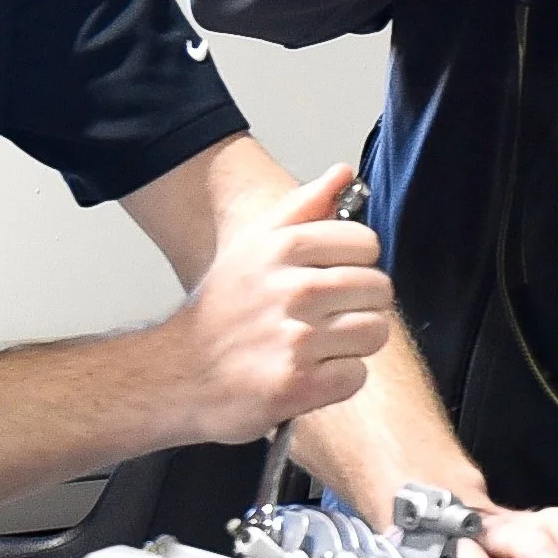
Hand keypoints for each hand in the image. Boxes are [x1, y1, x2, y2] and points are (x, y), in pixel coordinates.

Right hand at [167, 164, 392, 444]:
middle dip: (359, 304)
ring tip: (320, 345)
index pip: (366, 243)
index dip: (356, 262)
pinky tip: (310, 372)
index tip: (332, 275)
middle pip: (378, 288)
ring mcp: (296, 339)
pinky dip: (338, 380)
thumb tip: (344, 172)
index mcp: (282, 247)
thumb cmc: (221, 310)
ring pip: (374, 331)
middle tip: (325, 316)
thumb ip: (304, 205)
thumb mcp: (252, 244)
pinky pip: (356, 375)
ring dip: (353, 344)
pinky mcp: (298, 384)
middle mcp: (292, 289)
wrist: (179, 373)